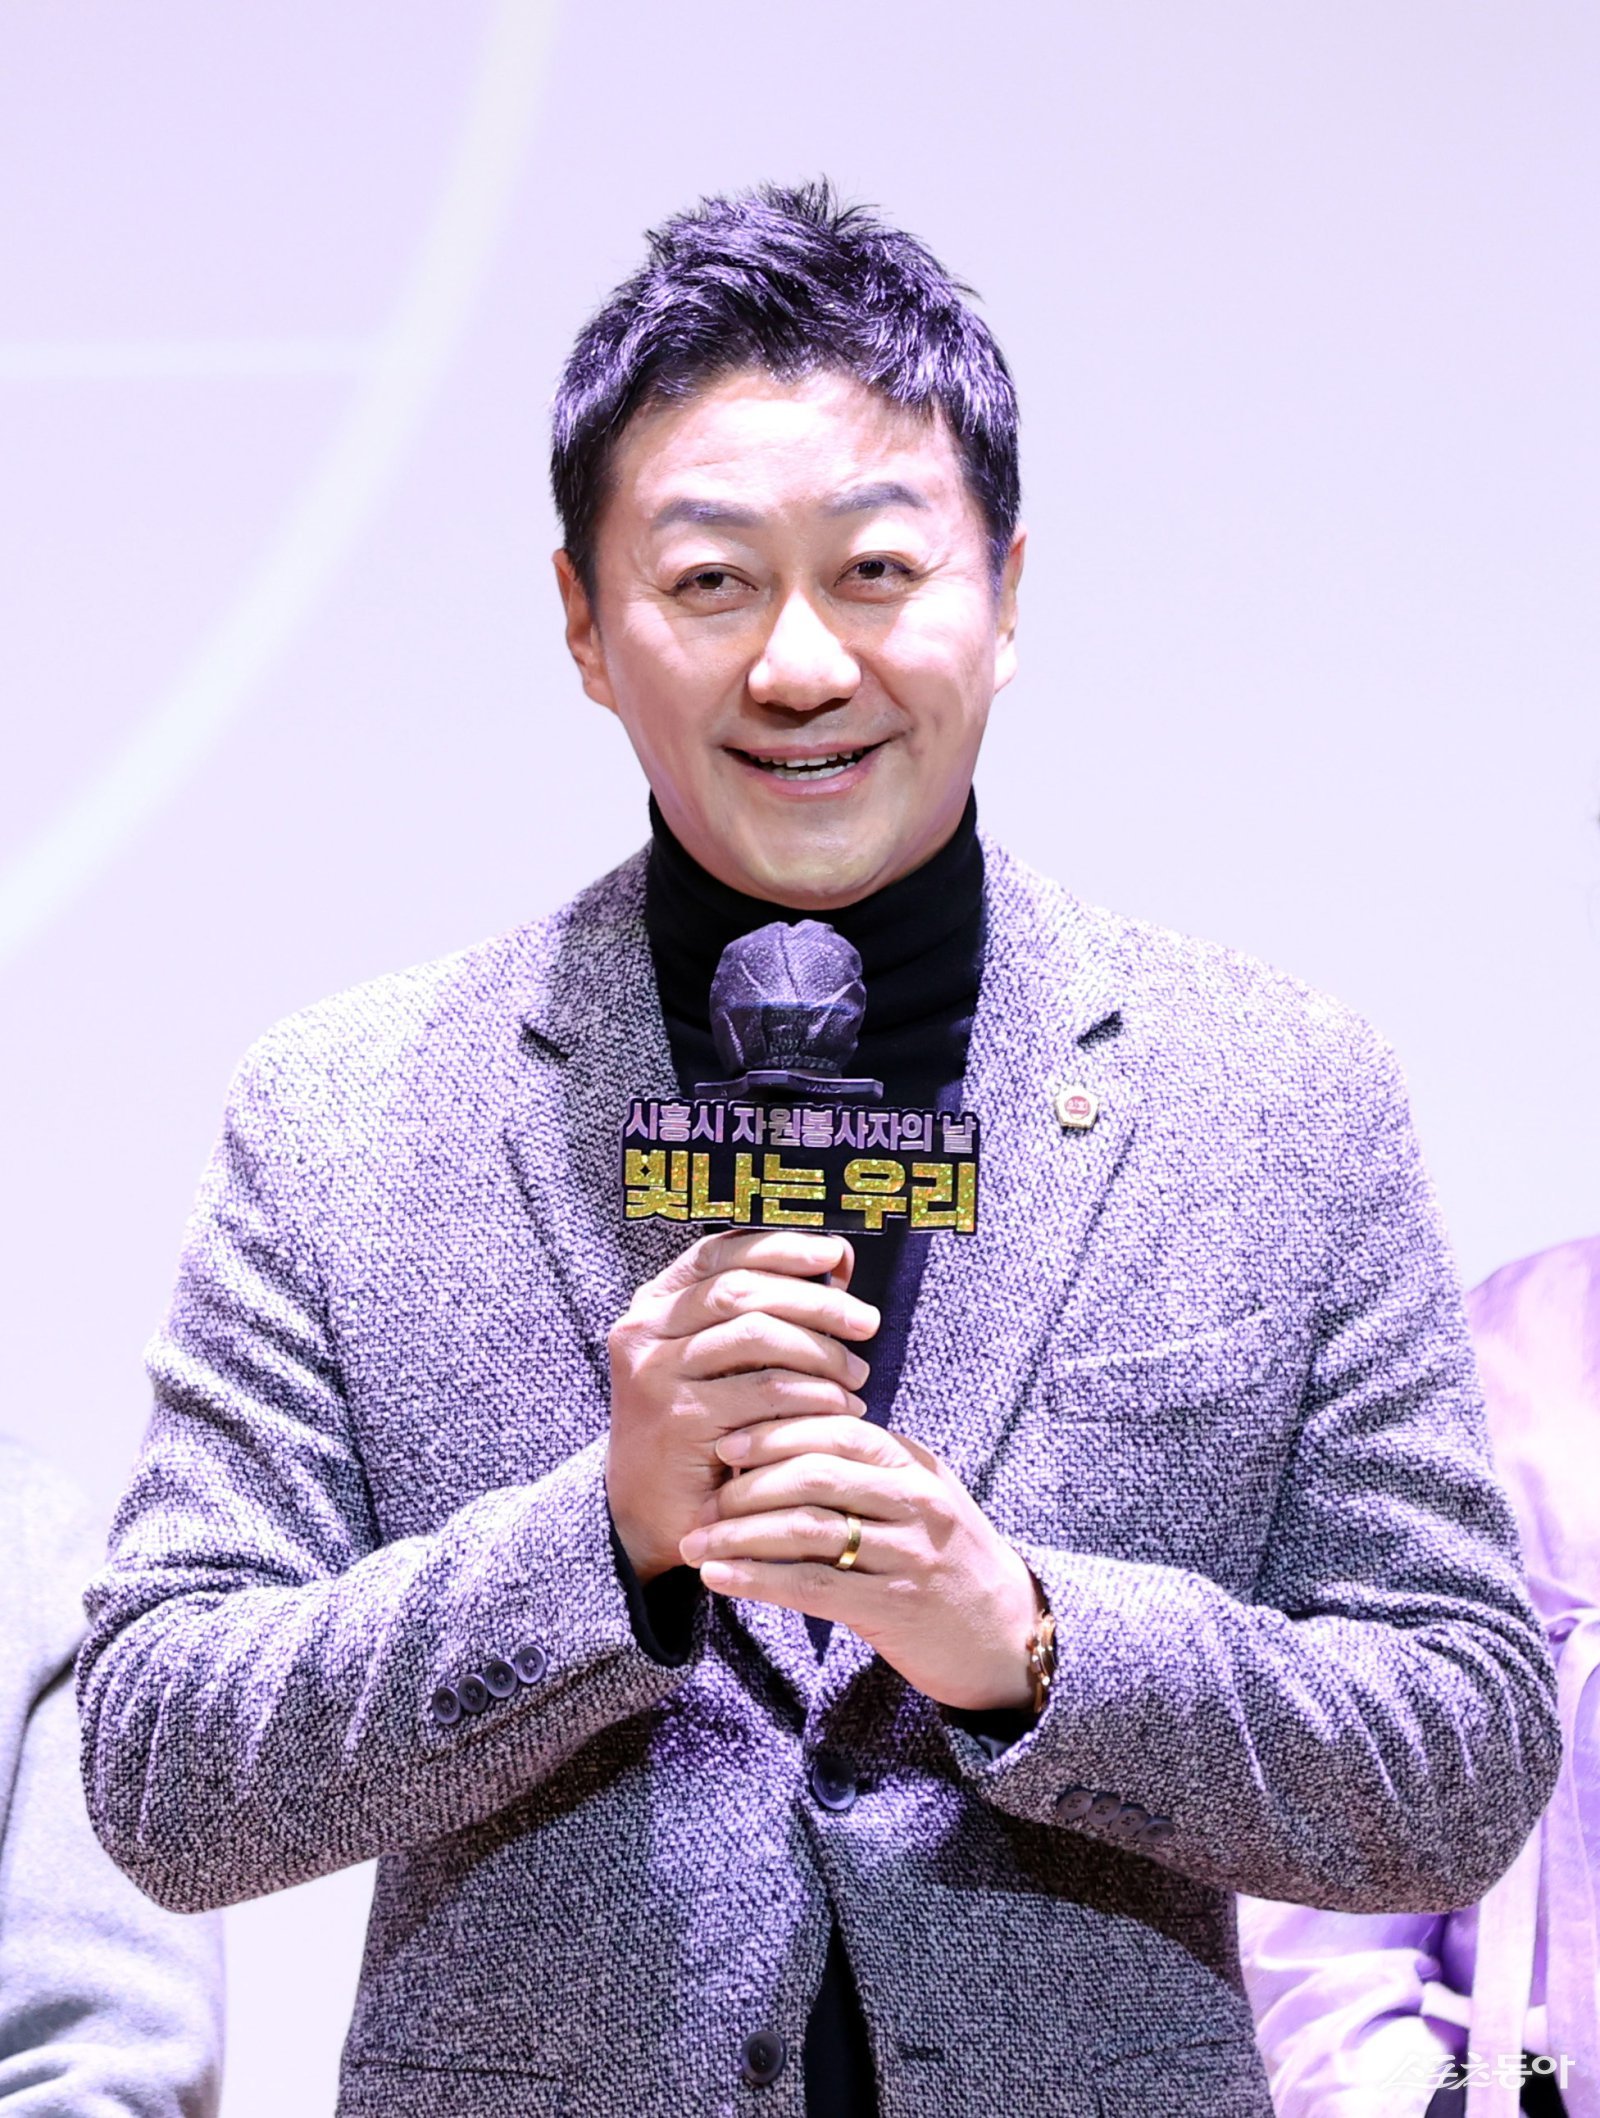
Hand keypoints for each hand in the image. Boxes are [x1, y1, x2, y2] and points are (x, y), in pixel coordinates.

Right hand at [606, 1229, 878, 1582]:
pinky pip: (764, 1391)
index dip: (780, 1246)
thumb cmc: (702, 1428)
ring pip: (756, 1335)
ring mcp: (656, 1373)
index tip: (836, 1254)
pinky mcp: (679, 1418)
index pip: (720, 1253)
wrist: (646, 1512)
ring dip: (821, 1351)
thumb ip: (766, 1312)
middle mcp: (645, 1330)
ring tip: (857, 1374)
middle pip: (743, 1290)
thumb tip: (837, 1261)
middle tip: (866, 1322)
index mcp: (655, 1304)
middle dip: (815, 1301)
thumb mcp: (722, 1361)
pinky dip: (813, 1395)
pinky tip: (841, 1409)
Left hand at [677, 1415, 1043, 1712]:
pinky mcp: (894, 1608)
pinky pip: (810, 1586)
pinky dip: (756, 1579)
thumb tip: (778, 1441)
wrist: (1009, 1635)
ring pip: (805, 1530)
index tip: (725, 1446)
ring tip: (695, 1543)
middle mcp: (915, 1501)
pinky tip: (719, 1578)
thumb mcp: (921, 1497)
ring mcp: (907, 1554)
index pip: (836, 1429)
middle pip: (813, 1474)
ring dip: (738, 1535)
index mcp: (914, 1465)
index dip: (774, 1433)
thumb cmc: (948, 1560)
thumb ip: (866, 1468)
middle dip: (746, 1487)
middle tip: (701, 1503)